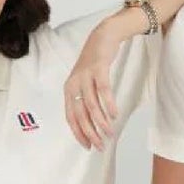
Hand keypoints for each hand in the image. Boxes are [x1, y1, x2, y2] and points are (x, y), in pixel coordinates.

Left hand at [63, 21, 123, 149]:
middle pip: (80, 114)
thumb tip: (91, 125)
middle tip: (101, 145)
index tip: (88, 147)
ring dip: (101, 122)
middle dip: (90, 133)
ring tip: (110, 132)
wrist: (102, 36)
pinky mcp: (98, 69)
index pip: (70, 117)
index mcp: (69, 90)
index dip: (79, 134)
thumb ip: (85, 101)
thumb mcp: (84, 82)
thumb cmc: (95, 64)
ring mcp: (85, 76)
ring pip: (92, 105)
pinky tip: (114, 115)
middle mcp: (74, 84)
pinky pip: (103, 90)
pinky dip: (109, 104)